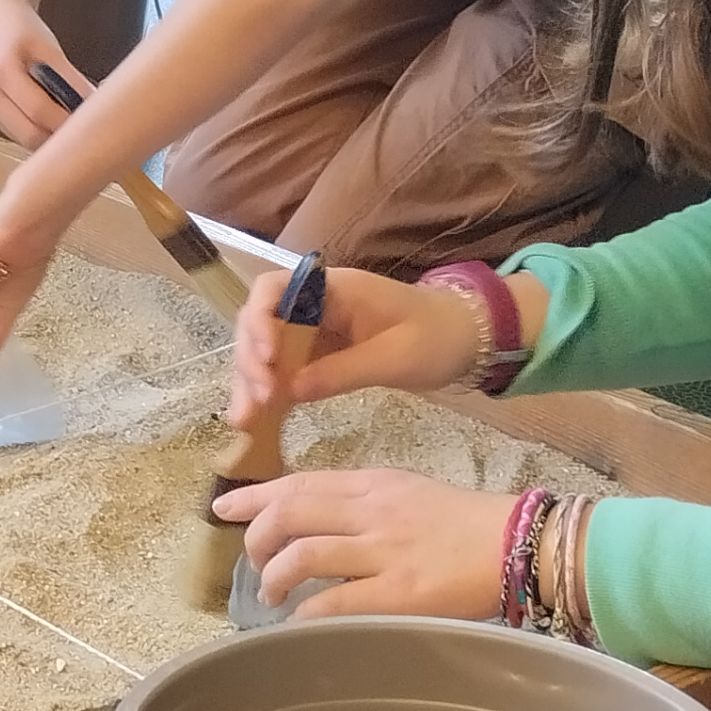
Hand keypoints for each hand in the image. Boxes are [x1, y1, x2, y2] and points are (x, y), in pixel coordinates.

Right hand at [0, 0, 86, 146]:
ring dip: (48, 139)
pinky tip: (50, 122)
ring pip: (23, 140)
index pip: (39, 110)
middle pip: (29, 134)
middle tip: (84, 133)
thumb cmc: (23, 30)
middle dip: (59, 138)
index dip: (68, 122)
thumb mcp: (51, 49)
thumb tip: (96, 107)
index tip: (93, 125)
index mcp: (3, 70)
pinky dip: (36, 133)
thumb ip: (70, 80)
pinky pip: (16, 134)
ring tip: (69, 127)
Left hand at [214, 469, 514, 621]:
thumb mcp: (408, 494)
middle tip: (251, 560)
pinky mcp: (399, 592)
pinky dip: (306, 613)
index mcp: (373, 484)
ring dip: (273, 577)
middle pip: (289, 512)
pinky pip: (335, 602)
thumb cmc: (465, 524)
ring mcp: (384, 551)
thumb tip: (315, 521)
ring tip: (271, 595)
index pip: (300, 483)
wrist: (520, 545)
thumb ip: (362, 503)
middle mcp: (371, 511)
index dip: (255, 496)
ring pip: (302, 554)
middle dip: (256, 536)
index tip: (223, 508)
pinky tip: (300, 623)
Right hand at [227, 262, 483, 420]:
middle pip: (261, 323)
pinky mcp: (318, 354)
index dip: (258, 320)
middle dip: (251, 361)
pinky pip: (284, 370)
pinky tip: (256, 421)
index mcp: (334, 289)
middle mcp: (315, 306)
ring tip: (244, 420)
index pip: (275, 289)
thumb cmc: (437, 337)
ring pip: (266, 350)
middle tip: (258, 400)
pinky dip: (269, 393)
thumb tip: (291, 390)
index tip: (263, 358)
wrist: (466, 339)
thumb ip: (342, 372)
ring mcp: (314, 330)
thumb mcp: (396, 357)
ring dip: (252, 382)